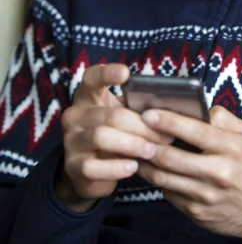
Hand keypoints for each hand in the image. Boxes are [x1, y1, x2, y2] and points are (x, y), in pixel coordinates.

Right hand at [56, 64, 170, 211]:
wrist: (90, 171)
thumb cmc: (114, 135)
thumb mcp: (122, 117)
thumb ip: (137, 110)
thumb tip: (168, 112)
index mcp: (87, 97)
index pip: (91, 78)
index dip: (107, 73)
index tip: (126, 73)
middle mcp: (75, 115)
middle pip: (111, 115)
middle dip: (142, 126)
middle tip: (165, 136)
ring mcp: (71, 141)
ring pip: (101, 137)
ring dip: (132, 145)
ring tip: (152, 151)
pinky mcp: (73, 166)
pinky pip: (95, 166)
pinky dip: (117, 167)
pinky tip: (133, 167)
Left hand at [137, 106, 241, 243]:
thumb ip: (222, 118)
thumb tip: (195, 108)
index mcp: (233, 148)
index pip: (195, 131)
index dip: (168, 121)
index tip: (148, 113)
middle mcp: (219, 173)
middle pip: (171, 157)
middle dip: (147, 143)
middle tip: (131, 131)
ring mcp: (206, 196)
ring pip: (163, 178)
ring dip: (144, 163)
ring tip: (132, 149)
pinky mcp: (197, 213)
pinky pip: (168, 193)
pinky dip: (156, 180)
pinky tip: (149, 168)